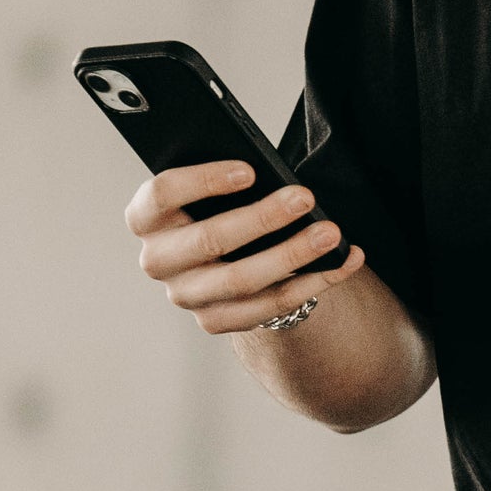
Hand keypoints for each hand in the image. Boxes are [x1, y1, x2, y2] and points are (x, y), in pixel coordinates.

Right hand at [126, 161, 364, 336]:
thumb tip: (273, 176)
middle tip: (305, 198)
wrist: (222, 258)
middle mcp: (158, 260)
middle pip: (209, 239)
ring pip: (242, 279)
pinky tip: (344, 261)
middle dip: (262, 218)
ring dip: (293, 254)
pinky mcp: (215, 320)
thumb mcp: (213, 190)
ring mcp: (185, 295)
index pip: (162, 194)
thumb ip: (229, 181)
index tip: (250, 170)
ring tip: (332, 234)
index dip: (204, 181)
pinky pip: (269, 305)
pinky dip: (313, 282)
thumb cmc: (218, 206)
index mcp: (146, 217)